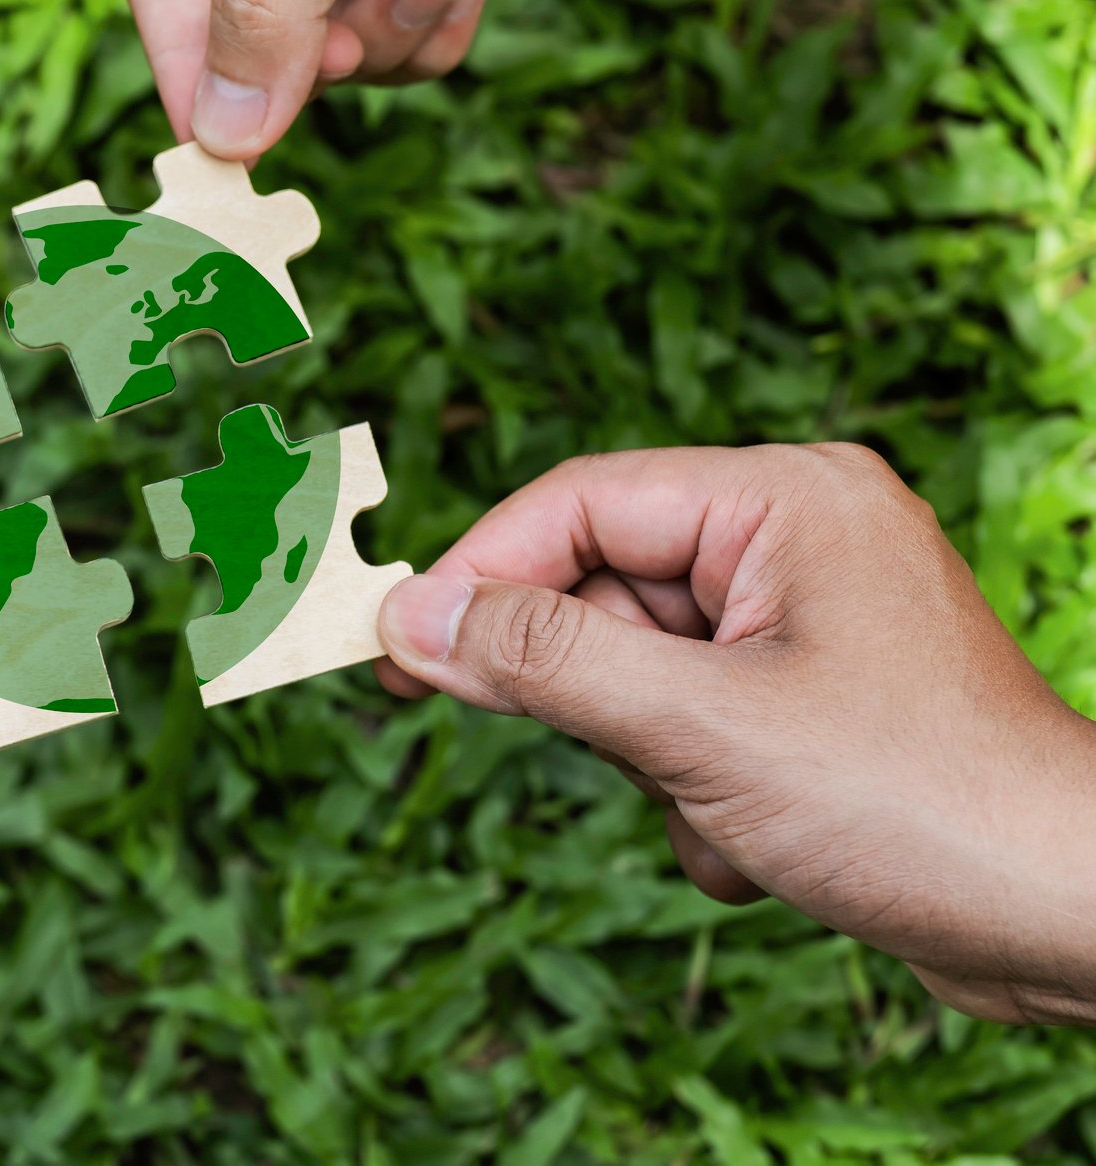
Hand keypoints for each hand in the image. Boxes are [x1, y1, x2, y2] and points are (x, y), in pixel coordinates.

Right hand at [375, 444, 1095, 1026]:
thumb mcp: (701, 727)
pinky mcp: (815, 700)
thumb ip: (545, 662)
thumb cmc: (919, 802)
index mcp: (785, 501)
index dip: (477, 573)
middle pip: (603, 588)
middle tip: (597, 754)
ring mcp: (809, 622)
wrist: (1076, 919)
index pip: (578, 504)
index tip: (393, 646)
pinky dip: (698, 792)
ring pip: (638, 669)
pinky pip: (692, 722)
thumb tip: (412, 623)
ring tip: (730, 813)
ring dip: (653, 763)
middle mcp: (797, 541)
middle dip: (593, 695)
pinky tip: (762, 843)